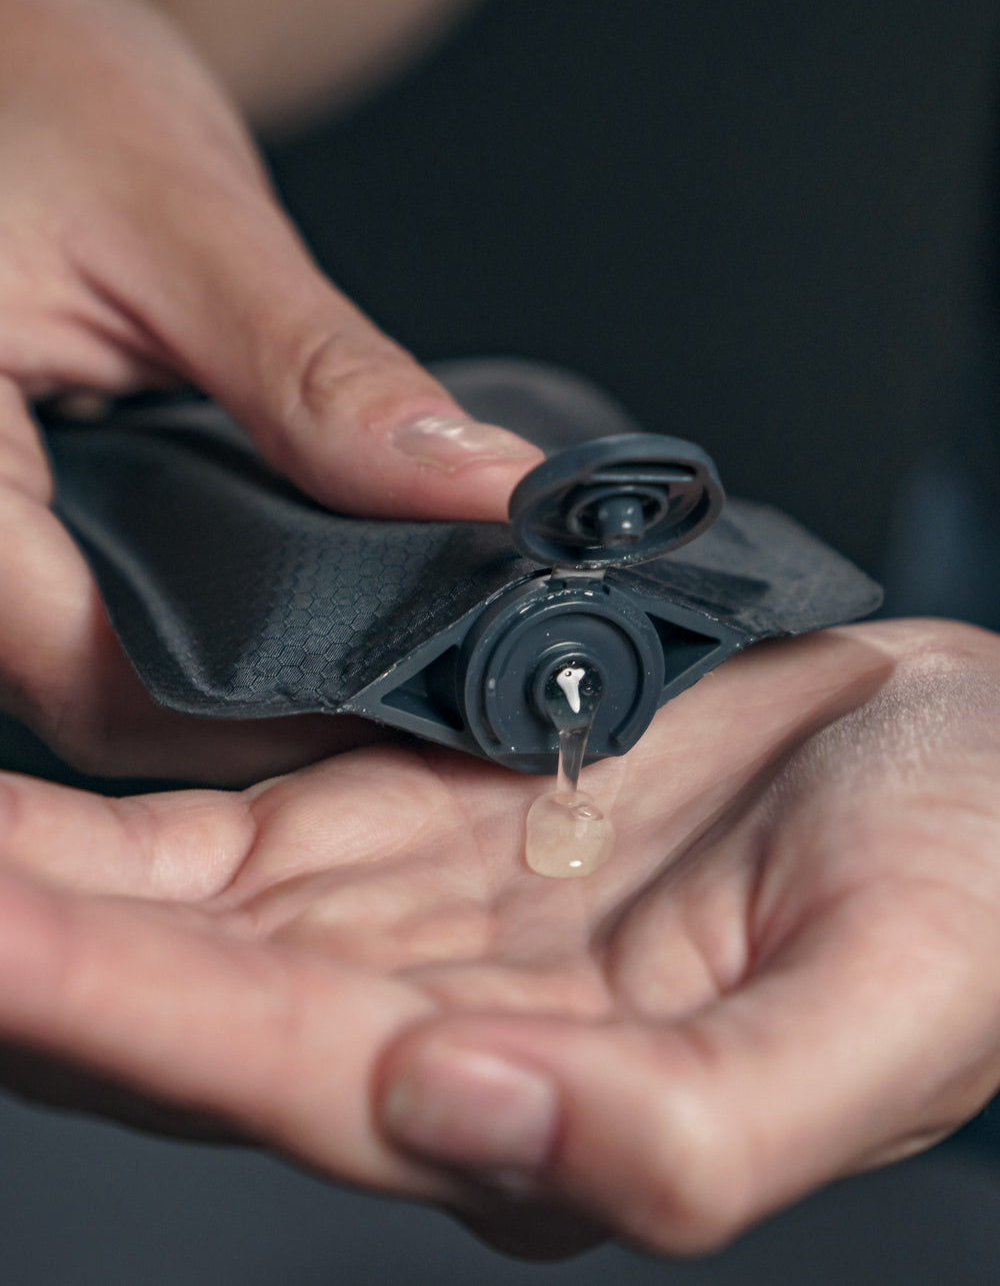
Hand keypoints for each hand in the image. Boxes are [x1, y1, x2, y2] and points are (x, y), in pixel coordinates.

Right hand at [0, 0, 539, 781]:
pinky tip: (284, 600)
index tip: (390, 697)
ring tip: (356, 650)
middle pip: (91, 696)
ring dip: (222, 677)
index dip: (248, 711)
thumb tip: (479, 488)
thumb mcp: (182, 221)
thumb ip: (321, 375)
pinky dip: (193, 622)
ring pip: (92, 669)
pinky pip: (94, 611)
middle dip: (247, 710)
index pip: (86, 673)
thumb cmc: (34, 86)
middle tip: (397, 686)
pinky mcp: (13, 509)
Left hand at [2, 618, 998, 1256]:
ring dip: (61, 873)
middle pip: (201, 1002)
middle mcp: (460, 1020)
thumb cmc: (975, 884)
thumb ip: (696, 1128)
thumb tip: (468, 1123)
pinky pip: (265, 805)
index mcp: (550, 1105)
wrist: (978, 759)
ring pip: (203, 905)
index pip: (288, 1080)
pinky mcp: (445, 805)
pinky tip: (56, 779)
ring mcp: (438, 908)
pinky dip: (153, 799)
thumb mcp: (888, 1014)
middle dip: (43, 945)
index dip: (125, 1022)